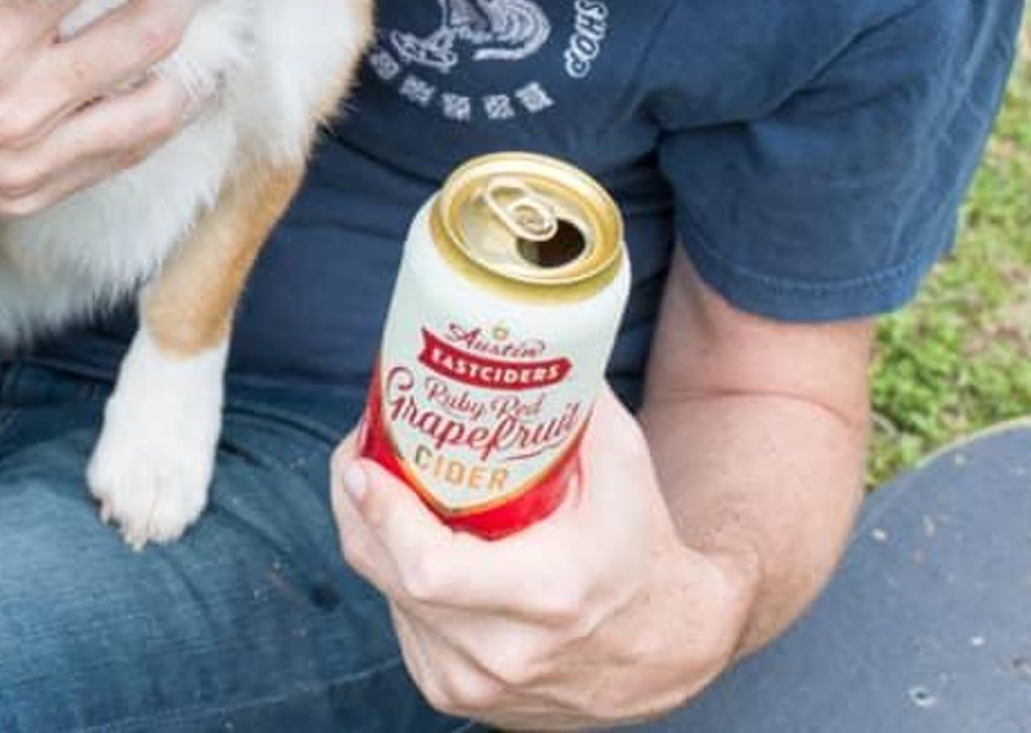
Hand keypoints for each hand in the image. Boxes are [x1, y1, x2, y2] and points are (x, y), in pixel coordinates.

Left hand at [330, 391, 753, 729]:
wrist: (670, 648)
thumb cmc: (641, 545)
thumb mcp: (625, 466)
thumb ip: (574, 399)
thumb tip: (524, 334)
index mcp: (547, 596)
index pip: (428, 567)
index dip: (381, 512)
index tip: (361, 462)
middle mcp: (506, 652)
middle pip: (391, 576)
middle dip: (359, 507)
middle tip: (360, 454)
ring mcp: (477, 685)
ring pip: (387, 600)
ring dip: (372, 540)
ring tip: (380, 488)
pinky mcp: (458, 698)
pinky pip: (401, 625)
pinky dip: (394, 580)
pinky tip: (406, 542)